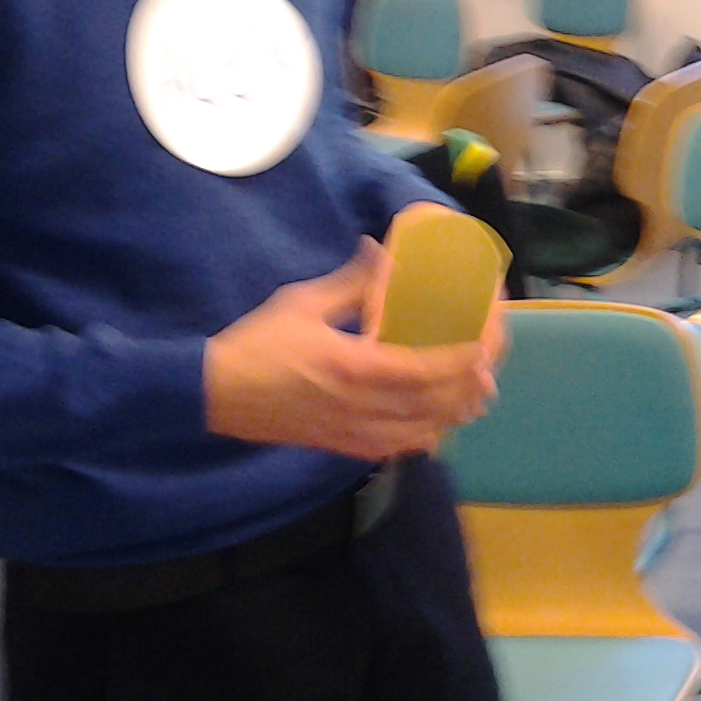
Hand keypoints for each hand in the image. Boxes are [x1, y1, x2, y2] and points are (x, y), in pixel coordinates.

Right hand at [205, 237, 499, 459]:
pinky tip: (434, 423)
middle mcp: (360, 406)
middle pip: (432, 405)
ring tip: (472, 394)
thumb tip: (382, 250)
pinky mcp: (340, 446)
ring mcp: (352, 432)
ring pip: (420, 432)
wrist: (212, 393)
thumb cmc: (257, 343)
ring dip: (451, 414)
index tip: (483, 344)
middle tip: (487, 368)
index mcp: (354, 367)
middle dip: (466, 387)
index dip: (461, 360)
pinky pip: (394, 449)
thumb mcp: (304, 302)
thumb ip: (352, 281)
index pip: (424, 369)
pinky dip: (422, 437)